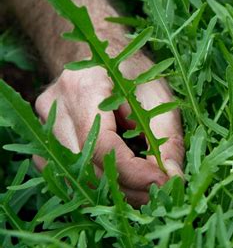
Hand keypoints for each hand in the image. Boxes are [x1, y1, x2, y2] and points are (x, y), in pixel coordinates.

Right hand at [34, 55, 183, 206]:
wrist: (97, 54)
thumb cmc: (133, 72)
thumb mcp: (160, 97)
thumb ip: (168, 138)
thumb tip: (173, 179)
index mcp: (84, 86)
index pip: (101, 145)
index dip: (133, 172)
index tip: (162, 182)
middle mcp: (56, 106)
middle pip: (86, 166)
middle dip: (127, 188)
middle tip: (159, 193)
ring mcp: (43, 124)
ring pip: (75, 177)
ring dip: (113, 192)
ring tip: (144, 190)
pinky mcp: (44, 138)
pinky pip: (68, 174)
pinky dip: (96, 185)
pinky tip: (121, 181)